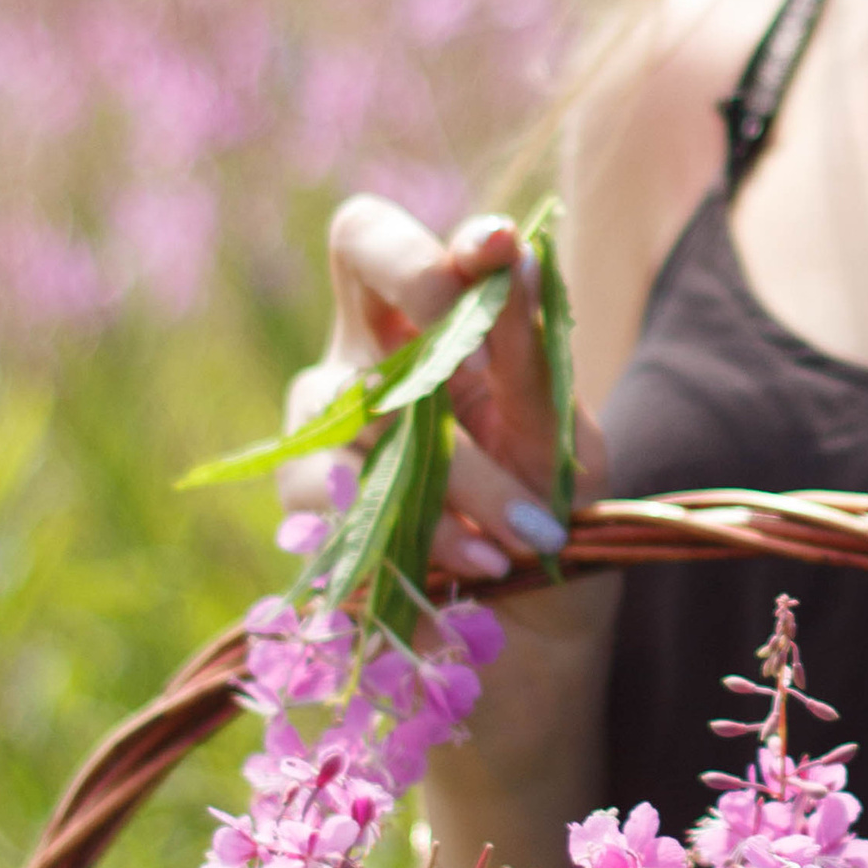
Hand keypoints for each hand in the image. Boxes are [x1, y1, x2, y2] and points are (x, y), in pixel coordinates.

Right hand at [282, 195, 610, 585]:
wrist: (530, 637)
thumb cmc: (547, 515)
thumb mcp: (561, 441)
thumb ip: (534, 359)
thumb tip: (519, 256)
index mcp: (438, 321)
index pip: (415, 235)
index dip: (443, 230)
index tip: (497, 251)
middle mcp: (372, 347)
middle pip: (359, 244)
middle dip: (424, 280)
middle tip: (488, 349)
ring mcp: (326, 418)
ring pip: (370, 394)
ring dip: (461, 469)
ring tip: (528, 533)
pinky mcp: (307, 500)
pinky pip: (350, 491)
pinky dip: (432, 532)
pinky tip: (484, 564)